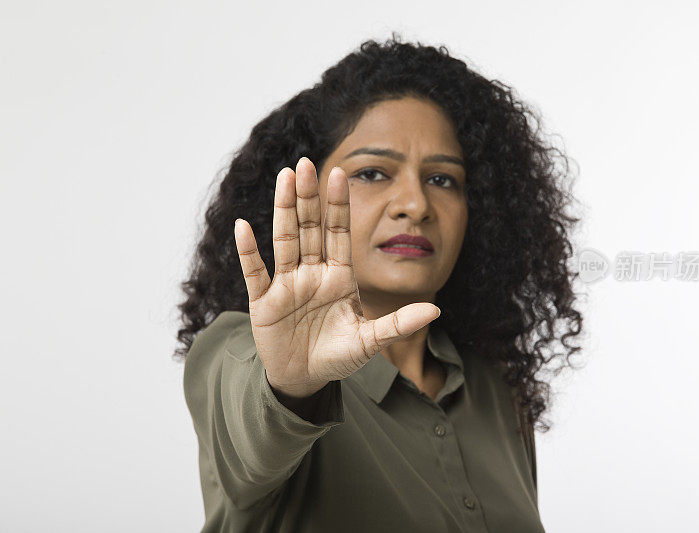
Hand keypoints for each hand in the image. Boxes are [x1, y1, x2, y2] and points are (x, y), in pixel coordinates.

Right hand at [234, 157, 440, 399]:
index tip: (341, 173)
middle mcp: (312, 274)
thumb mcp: (370, 342)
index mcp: (339, 278)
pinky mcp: (264, 303)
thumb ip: (399, 324)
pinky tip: (243, 226)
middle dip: (309, 197)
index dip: (339, 205)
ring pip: (284, 240)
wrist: (305, 380)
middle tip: (306, 163)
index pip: (339, 233)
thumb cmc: (338, 357)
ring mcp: (287, 285)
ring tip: (284, 178)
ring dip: (283, 210)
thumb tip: (436, 310)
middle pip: (310, 228)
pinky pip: (255, 273)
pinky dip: (249, 251)